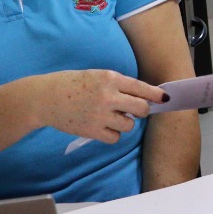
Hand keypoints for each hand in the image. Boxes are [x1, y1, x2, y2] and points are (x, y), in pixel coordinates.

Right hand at [36, 70, 164, 143]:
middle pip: (141, 108)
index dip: (156, 94)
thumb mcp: (98, 76)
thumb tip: (141, 97)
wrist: (46, 97)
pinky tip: (103, 126)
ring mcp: (100, 114)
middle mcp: (108, 96)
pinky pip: (115, 137)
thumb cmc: (73, 83)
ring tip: (111, 117)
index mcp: (110, 78)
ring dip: (124, 122)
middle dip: (141, 110)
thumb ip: (118, 85)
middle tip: (133, 110)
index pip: (141, 87)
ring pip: (129, 124)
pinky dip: (112, 134)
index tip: (166, 98)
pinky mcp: (92, 131)